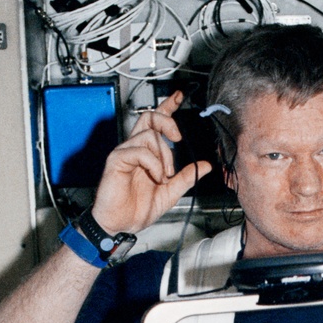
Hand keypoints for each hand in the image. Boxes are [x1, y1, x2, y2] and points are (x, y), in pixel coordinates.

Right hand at [91, 91, 211, 234]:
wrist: (120, 225)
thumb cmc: (137, 210)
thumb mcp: (170, 193)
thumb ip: (186, 177)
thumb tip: (205, 165)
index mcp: (146, 153)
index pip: (156, 123)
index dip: (167, 107)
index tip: (179, 97)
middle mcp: (135, 148)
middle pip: (149, 117)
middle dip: (167, 122)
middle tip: (178, 138)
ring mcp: (124, 153)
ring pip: (148, 135)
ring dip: (163, 155)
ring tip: (163, 176)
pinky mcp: (116, 160)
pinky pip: (139, 151)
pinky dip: (153, 164)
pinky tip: (155, 177)